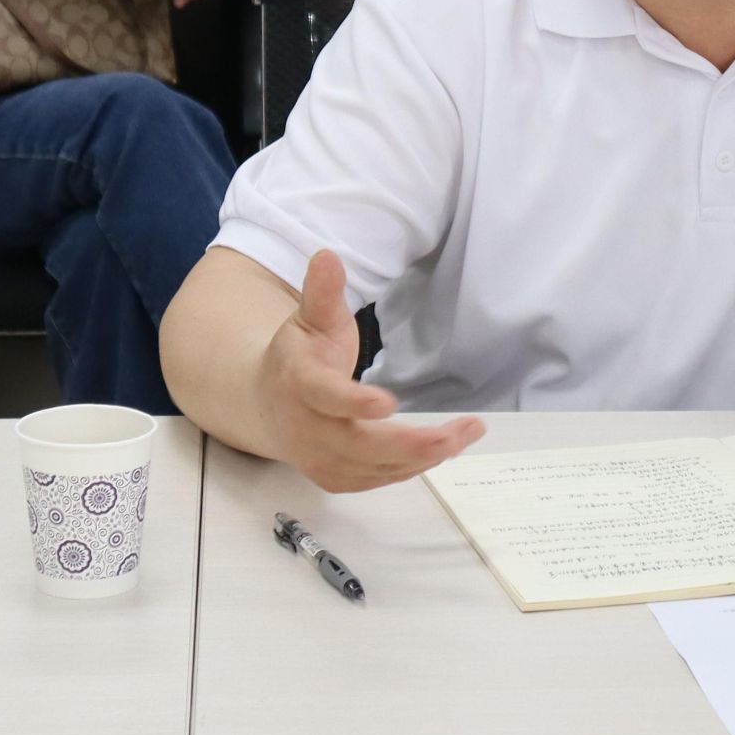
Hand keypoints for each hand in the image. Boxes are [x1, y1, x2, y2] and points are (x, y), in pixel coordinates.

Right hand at [260, 250, 483, 492]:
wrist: (266, 404)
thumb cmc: (300, 356)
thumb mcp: (310, 318)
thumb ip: (322, 292)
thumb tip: (328, 255)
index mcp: (298, 384)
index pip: (325, 396)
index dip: (354, 401)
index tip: (387, 403)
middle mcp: (306, 429)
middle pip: (359, 445)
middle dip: (411, 442)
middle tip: (458, 432)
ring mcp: (319, 460)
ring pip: (376, 467)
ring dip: (425, 455)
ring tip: (467, 433)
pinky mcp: (335, 479)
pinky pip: (378, 478)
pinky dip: (412, 467)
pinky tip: (444, 448)